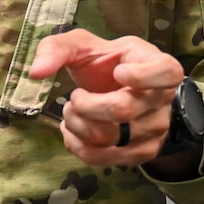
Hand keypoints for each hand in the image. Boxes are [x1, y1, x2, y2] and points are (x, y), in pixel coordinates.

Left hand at [29, 31, 184, 167]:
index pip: (168, 72)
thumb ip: (56, 49)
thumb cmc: (104, 64)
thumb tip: (36, 73)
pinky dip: (78, 145)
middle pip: (122, 109)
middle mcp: (163, 99)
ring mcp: (156, 129)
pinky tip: (74, 131)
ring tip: (72, 112)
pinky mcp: (142, 152)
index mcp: (158, 64)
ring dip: (77, 125)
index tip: (118, 72)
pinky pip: (104, 157)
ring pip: (109, 137)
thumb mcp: (82, 45)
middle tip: (74, 97)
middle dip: (84, 104)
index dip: (143, 76)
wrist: (118, 91)